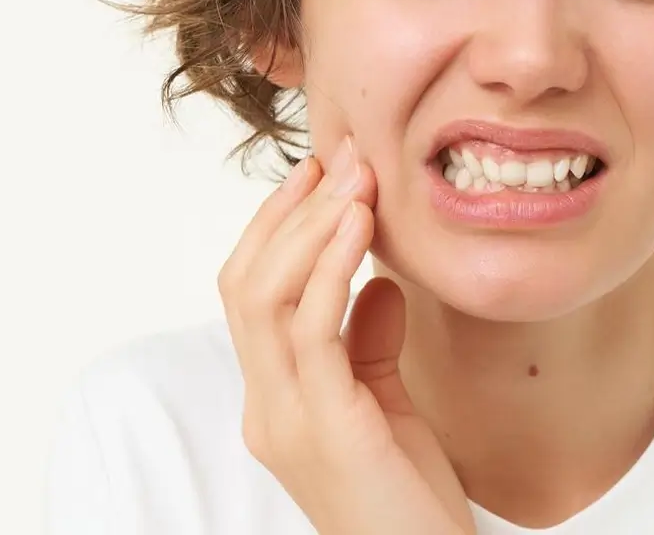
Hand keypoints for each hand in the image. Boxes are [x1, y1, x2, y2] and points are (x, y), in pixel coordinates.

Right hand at [217, 136, 474, 534]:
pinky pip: (311, 330)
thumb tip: (378, 281)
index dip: (277, 227)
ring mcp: (287, 420)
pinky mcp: (326, 428)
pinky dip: (329, 267)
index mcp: (273, 401)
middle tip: (335, 156)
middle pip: (242, 284)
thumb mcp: (387, 407)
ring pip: (264, 298)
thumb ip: (370, 346)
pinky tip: (360, 226)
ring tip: (352, 177)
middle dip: (286, 211)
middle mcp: (265, 408)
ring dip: (310, 226)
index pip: (249, 294)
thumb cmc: (411, 499)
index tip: (320, 173)